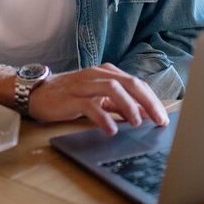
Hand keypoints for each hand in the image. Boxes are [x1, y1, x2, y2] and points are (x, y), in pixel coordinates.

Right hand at [27, 64, 169, 135]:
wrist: (39, 93)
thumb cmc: (71, 96)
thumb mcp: (99, 99)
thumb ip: (120, 105)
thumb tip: (145, 114)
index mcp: (107, 73)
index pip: (136, 83)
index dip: (152, 100)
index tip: (163, 118)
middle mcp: (98, 75)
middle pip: (129, 83)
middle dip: (147, 101)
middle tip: (159, 120)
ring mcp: (85, 84)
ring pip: (112, 88)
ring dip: (128, 105)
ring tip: (137, 123)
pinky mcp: (72, 97)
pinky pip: (91, 105)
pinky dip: (103, 118)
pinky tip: (111, 130)